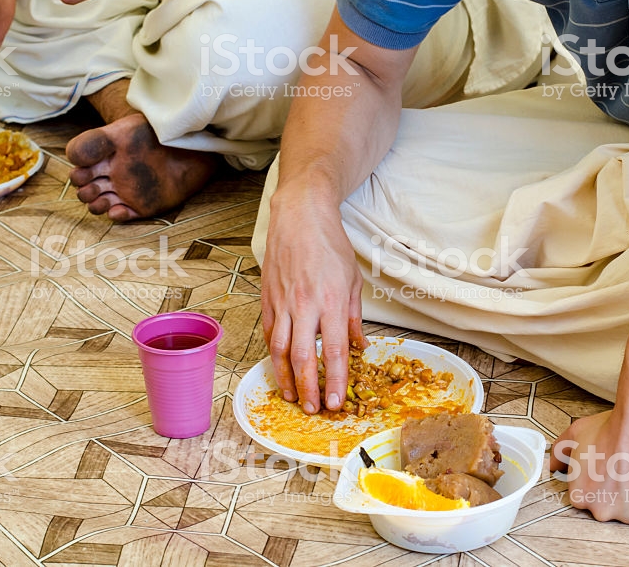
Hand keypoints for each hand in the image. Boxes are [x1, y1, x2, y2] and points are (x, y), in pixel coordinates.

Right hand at [261, 196, 367, 414]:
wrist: (300, 218)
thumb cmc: (330, 246)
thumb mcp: (352, 281)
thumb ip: (354, 317)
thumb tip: (360, 347)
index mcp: (330, 301)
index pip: (335, 350)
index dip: (335, 380)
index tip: (335, 402)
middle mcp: (305, 305)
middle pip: (304, 357)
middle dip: (308, 388)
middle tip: (312, 409)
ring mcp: (283, 303)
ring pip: (280, 350)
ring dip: (286, 377)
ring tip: (292, 397)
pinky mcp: (267, 299)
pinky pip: (269, 333)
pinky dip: (273, 355)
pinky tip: (279, 369)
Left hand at [549, 409, 628, 528]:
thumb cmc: (614, 427)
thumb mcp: (576, 433)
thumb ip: (560, 452)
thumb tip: (553, 464)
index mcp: (580, 495)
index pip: (589, 496)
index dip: (603, 479)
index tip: (612, 467)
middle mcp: (600, 511)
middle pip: (610, 506)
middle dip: (619, 490)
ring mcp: (626, 518)